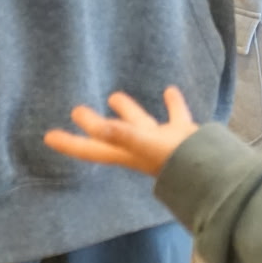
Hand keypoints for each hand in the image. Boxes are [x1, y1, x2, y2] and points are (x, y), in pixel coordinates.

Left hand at [45, 86, 196, 176]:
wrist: (213, 171)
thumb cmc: (175, 159)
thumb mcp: (145, 144)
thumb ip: (123, 134)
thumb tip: (97, 126)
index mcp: (126, 154)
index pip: (91, 148)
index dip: (70, 143)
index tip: (48, 137)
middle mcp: (139, 149)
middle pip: (110, 135)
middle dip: (94, 125)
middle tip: (77, 111)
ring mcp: (161, 143)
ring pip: (139, 124)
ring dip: (128, 111)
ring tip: (114, 96)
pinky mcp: (182, 135)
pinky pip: (174, 116)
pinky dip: (172, 105)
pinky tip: (169, 91)